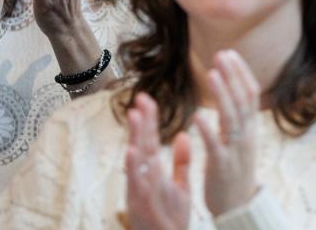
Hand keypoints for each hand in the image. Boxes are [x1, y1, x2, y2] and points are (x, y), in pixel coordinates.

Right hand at [124, 92, 191, 229]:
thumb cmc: (170, 218)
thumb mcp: (180, 186)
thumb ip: (181, 162)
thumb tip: (182, 135)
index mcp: (154, 173)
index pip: (151, 141)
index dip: (150, 120)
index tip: (148, 98)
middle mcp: (145, 179)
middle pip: (142, 145)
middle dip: (141, 122)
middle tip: (140, 98)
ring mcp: (141, 191)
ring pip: (137, 161)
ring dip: (135, 138)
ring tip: (136, 116)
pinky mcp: (140, 204)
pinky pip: (137, 184)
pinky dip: (134, 168)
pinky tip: (133, 152)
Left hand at [193, 49, 259, 216]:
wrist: (238, 207)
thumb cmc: (235, 172)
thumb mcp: (242, 142)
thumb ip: (237, 119)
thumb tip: (233, 93)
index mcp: (250, 129)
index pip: (250, 94)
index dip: (241, 73)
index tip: (230, 54)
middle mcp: (246, 136)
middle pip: (243, 100)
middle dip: (233, 76)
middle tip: (222, 55)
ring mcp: (235, 150)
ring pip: (232, 118)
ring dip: (223, 94)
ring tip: (213, 73)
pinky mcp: (221, 166)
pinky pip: (215, 145)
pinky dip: (208, 129)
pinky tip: (197, 115)